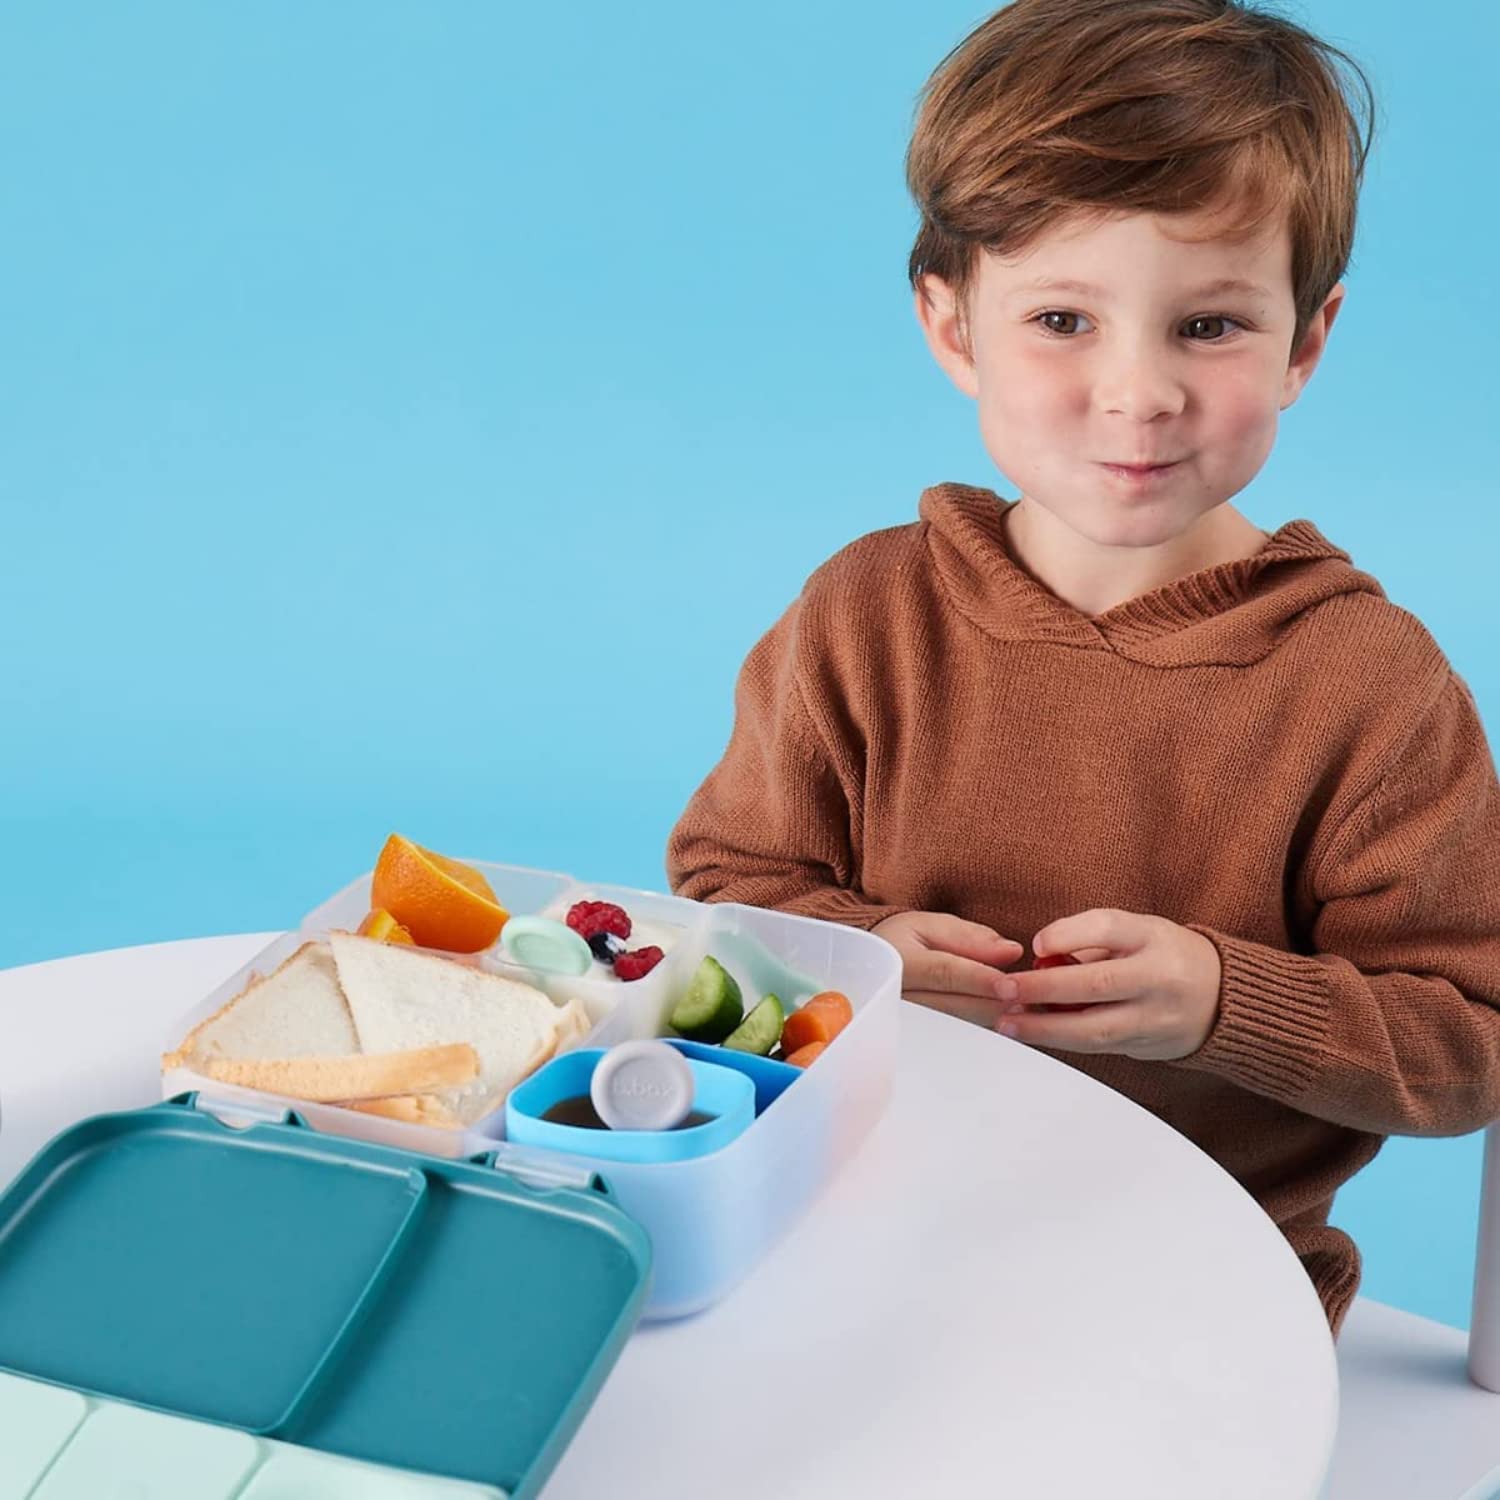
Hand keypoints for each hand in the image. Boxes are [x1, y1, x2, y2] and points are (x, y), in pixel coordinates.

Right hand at [871, 911, 1024, 1028]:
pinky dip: (979, 1033)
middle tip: (1028, 1001)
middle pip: (953, 1006)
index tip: (1010, 985)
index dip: (979, 980)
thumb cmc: (902, 942)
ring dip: (989, 1022)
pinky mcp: (914, 1041)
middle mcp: (897, 996)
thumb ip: (970, 937)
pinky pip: (951, 1042)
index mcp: (900, 961)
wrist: (866, 966)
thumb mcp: (929, 925)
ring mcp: (904, 1024)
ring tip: (1020, 1014)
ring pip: (954, 1029)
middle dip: (993, 1004)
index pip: (944, 972)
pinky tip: (1000, 1026)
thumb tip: (1011, 951)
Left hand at [994, 908, 1221, 1060]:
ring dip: (1046, 1028)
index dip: (1069, 934)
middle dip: (1045, 989)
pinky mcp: (1149, 1046)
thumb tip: (1038, 958)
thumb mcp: (1136, 931)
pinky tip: (1034, 1035)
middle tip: (1004, 990)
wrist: (1221, 997)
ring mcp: (1156, 1017)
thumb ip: (1090, 940)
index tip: (1035, 943)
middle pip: (1098, 983)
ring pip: (1096, 1028)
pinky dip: (1063, 1041)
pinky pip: (1100, 1047)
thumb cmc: (1162, 955)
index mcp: (1153, 937)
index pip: (1109, 928)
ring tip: (1008, 1024)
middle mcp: (1159, 977)